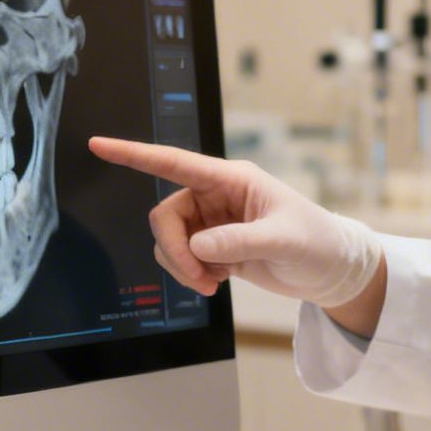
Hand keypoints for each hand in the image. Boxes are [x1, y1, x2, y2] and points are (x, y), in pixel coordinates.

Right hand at [87, 137, 382, 308]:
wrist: (331, 271)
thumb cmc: (317, 242)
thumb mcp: (283, 240)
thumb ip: (239, 242)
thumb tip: (198, 247)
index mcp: (232, 179)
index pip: (174, 162)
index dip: (134, 154)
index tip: (99, 145)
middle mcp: (217, 196)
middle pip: (165, 216)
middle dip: (175, 250)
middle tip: (200, 277)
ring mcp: (213, 222)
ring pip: (170, 241)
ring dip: (182, 267)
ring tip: (213, 284)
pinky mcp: (214, 246)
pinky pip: (182, 258)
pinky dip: (191, 275)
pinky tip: (218, 282)